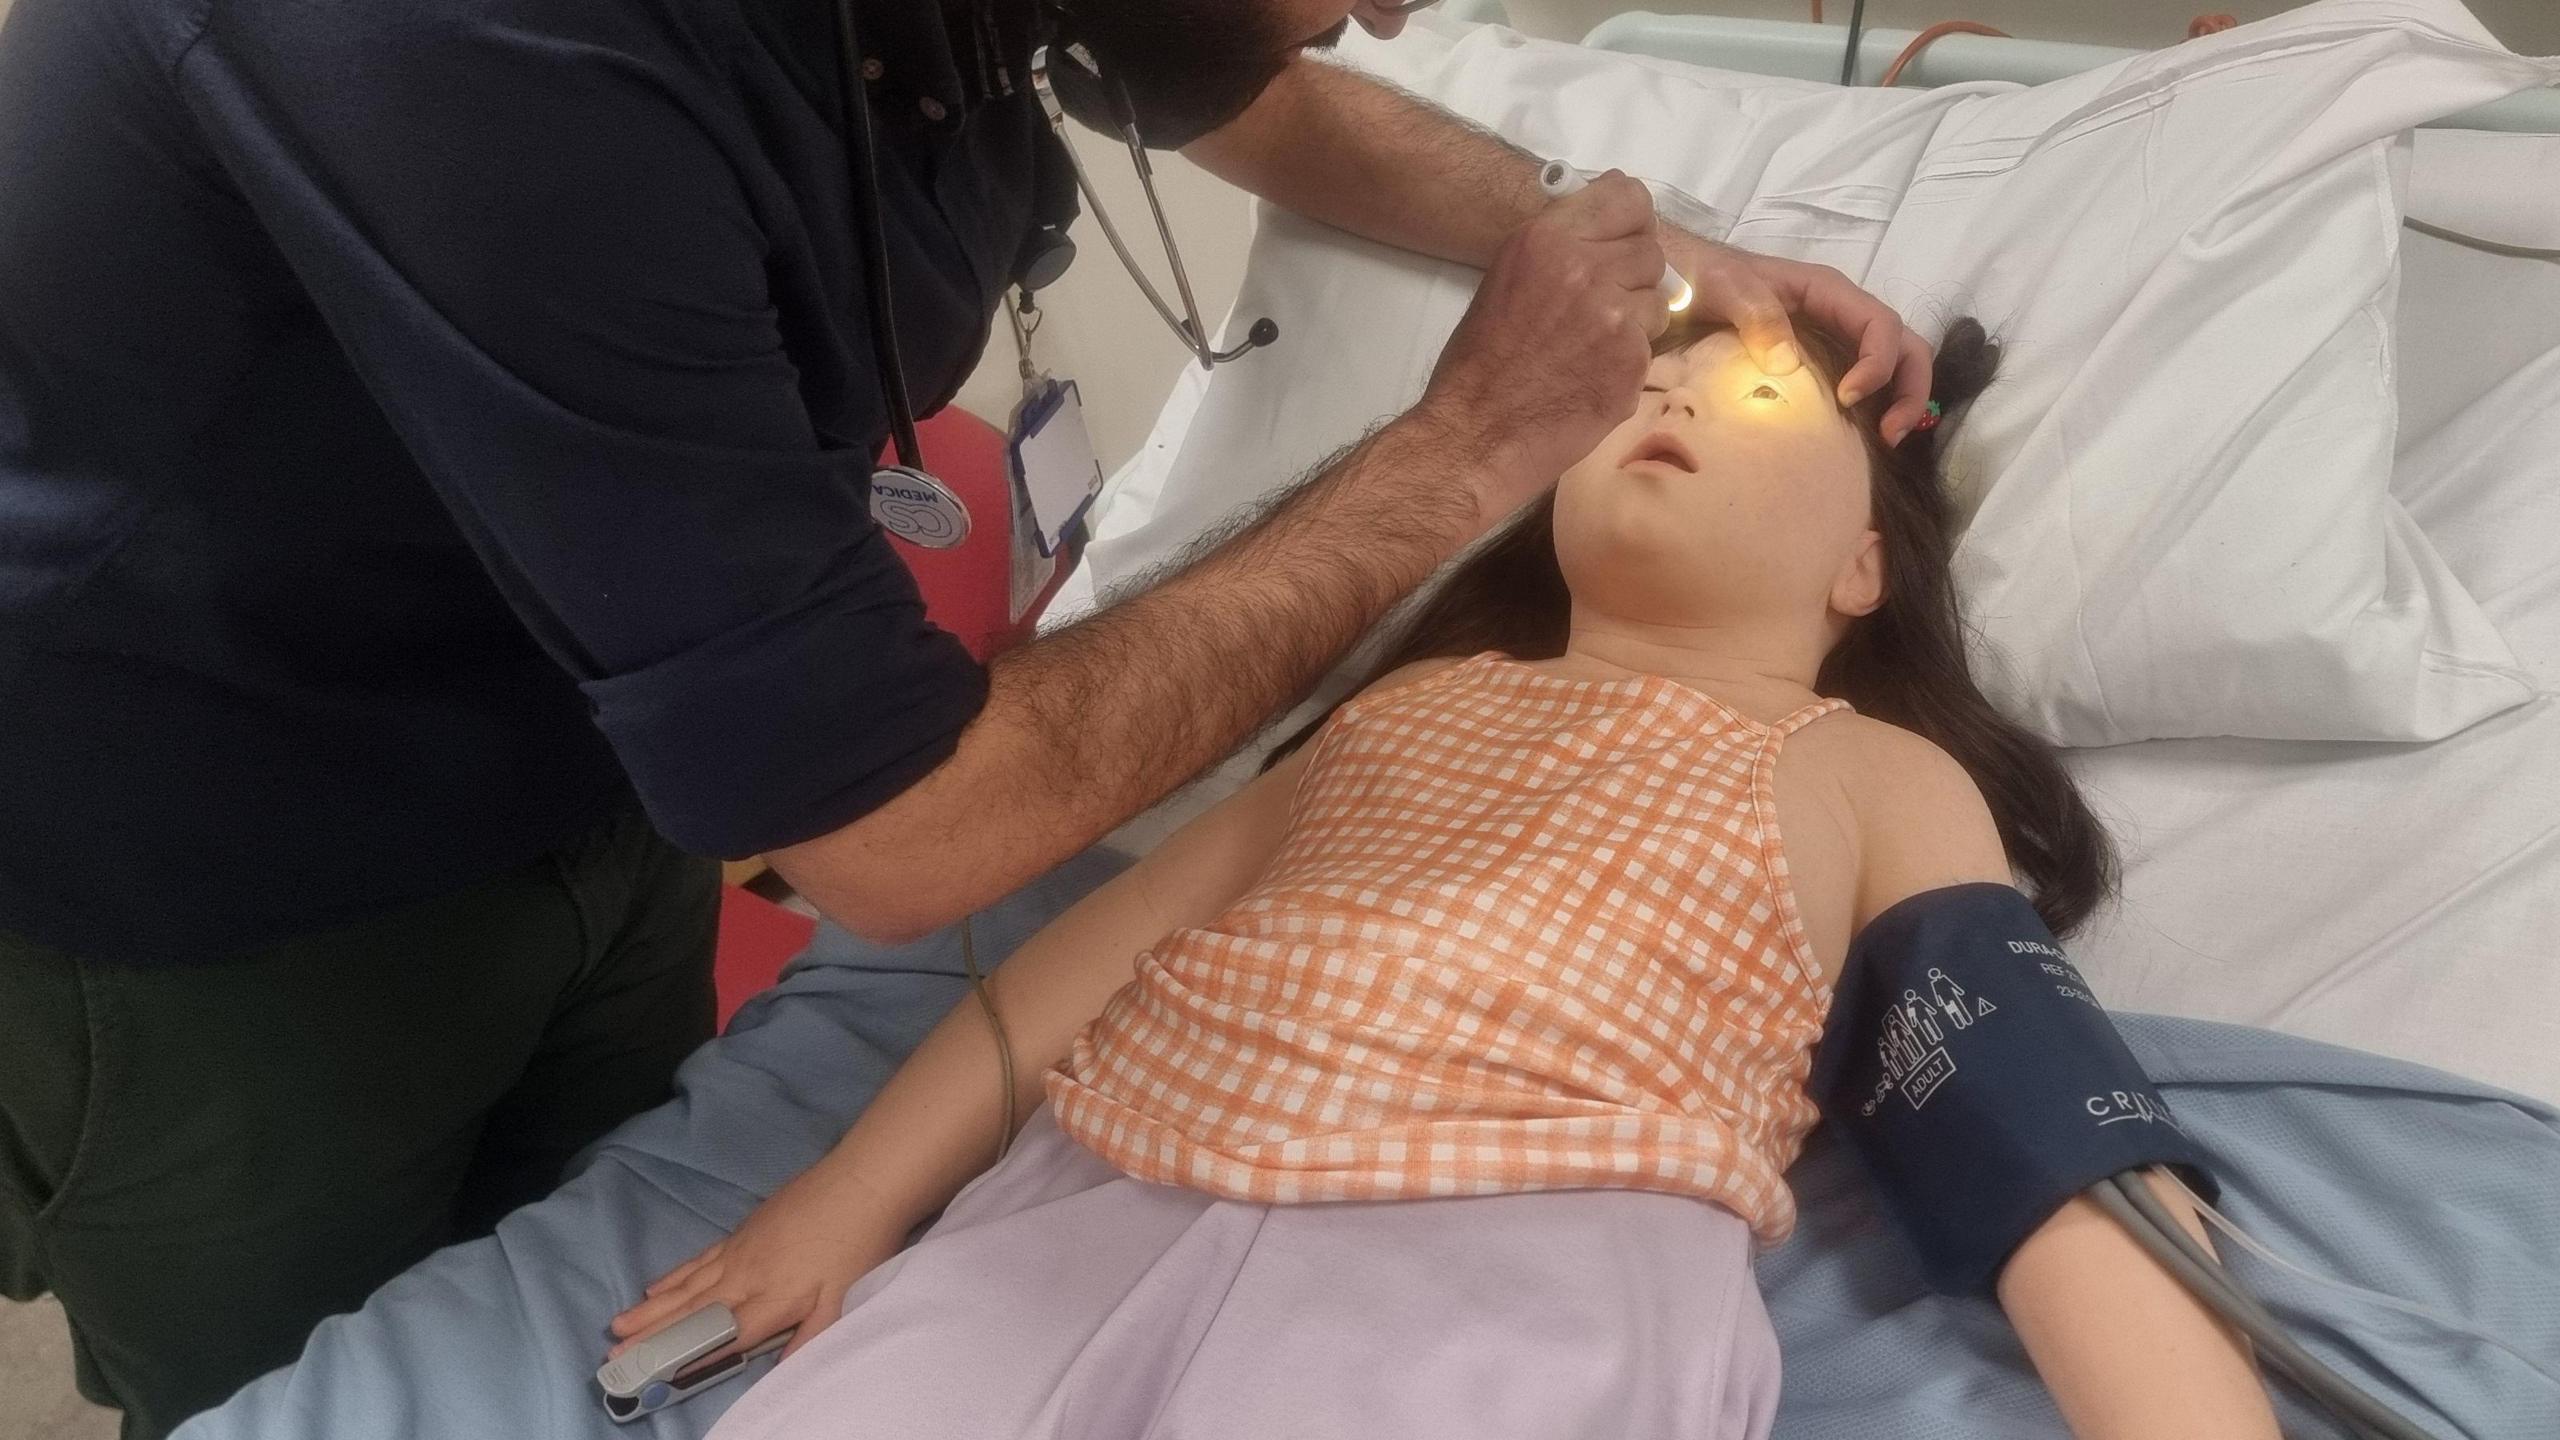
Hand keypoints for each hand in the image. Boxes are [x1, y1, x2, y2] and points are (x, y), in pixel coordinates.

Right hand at [606, 1160, 904, 1365]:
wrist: (861, 1182)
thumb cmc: (859, 1244)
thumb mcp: (842, 1299)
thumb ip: (810, 1338)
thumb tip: (781, 1371)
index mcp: (771, 1300)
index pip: (722, 1337)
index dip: (687, 1357)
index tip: (650, 1373)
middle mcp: (745, 1278)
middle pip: (692, 1312)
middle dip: (652, 1336)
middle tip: (613, 1353)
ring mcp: (739, 1252)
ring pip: (688, 1286)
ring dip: (652, 1309)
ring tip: (619, 1324)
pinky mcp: (742, 1231)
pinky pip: (699, 1259)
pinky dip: (675, 1276)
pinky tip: (656, 1287)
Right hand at [1413, 171, 1670, 522]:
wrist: (1477, 433)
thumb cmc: (1482, 361)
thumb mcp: (1508, 278)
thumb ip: (1559, 249)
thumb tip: (1609, 228)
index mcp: (1546, 239)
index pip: (1629, 198)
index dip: (1633, 223)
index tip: (1623, 244)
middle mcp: (1585, 268)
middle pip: (1650, 252)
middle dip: (1634, 279)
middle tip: (1601, 310)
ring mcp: (1614, 315)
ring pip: (1660, 301)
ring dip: (1638, 322)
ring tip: (1592, 348)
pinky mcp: (1631, 360)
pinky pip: (1652, 347)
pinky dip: (1629, 363)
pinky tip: (1592, 377)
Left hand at [1659, 228, 1936, 443]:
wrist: (1674, 280)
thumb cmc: (1701, 275)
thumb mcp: (1725, 288)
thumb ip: (1755, 315)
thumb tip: (1787, 363)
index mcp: (1827, 291)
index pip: (1879, 323)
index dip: (1878, 361)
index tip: (1850, 397)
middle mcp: (1839, 314)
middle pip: (1903, 345)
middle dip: (1910, 388)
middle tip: (1892, 434)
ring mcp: (1831, 339)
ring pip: (1891, 365)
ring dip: (1899, 401)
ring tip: (1886, 440)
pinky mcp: (1816, 364)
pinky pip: (1858, 383)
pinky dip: (1871, 408)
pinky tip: (1858, 439)